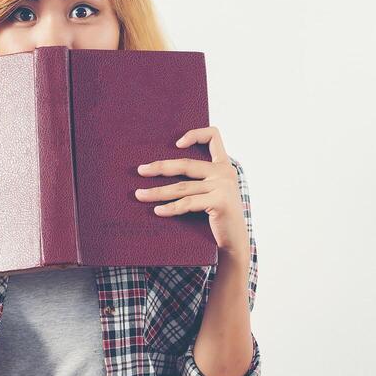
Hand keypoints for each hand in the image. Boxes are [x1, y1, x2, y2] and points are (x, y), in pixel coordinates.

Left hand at [134, 125, 249, 256]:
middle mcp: (225, 172)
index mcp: (224, 166)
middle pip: (186, 164)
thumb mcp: (215, 191)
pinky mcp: (220, 201)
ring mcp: (223, 186)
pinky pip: (187, 203)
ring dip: (157, 191)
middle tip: (140, 171)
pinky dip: (170, 208)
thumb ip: (202, 178)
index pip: (213, 136)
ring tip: (140, 194)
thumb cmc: (219, 217)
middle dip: (160, 167)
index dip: (195, 134)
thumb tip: (164, 169)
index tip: (176, 144)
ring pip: (182, 187)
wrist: (235, 241)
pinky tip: (157, 211)